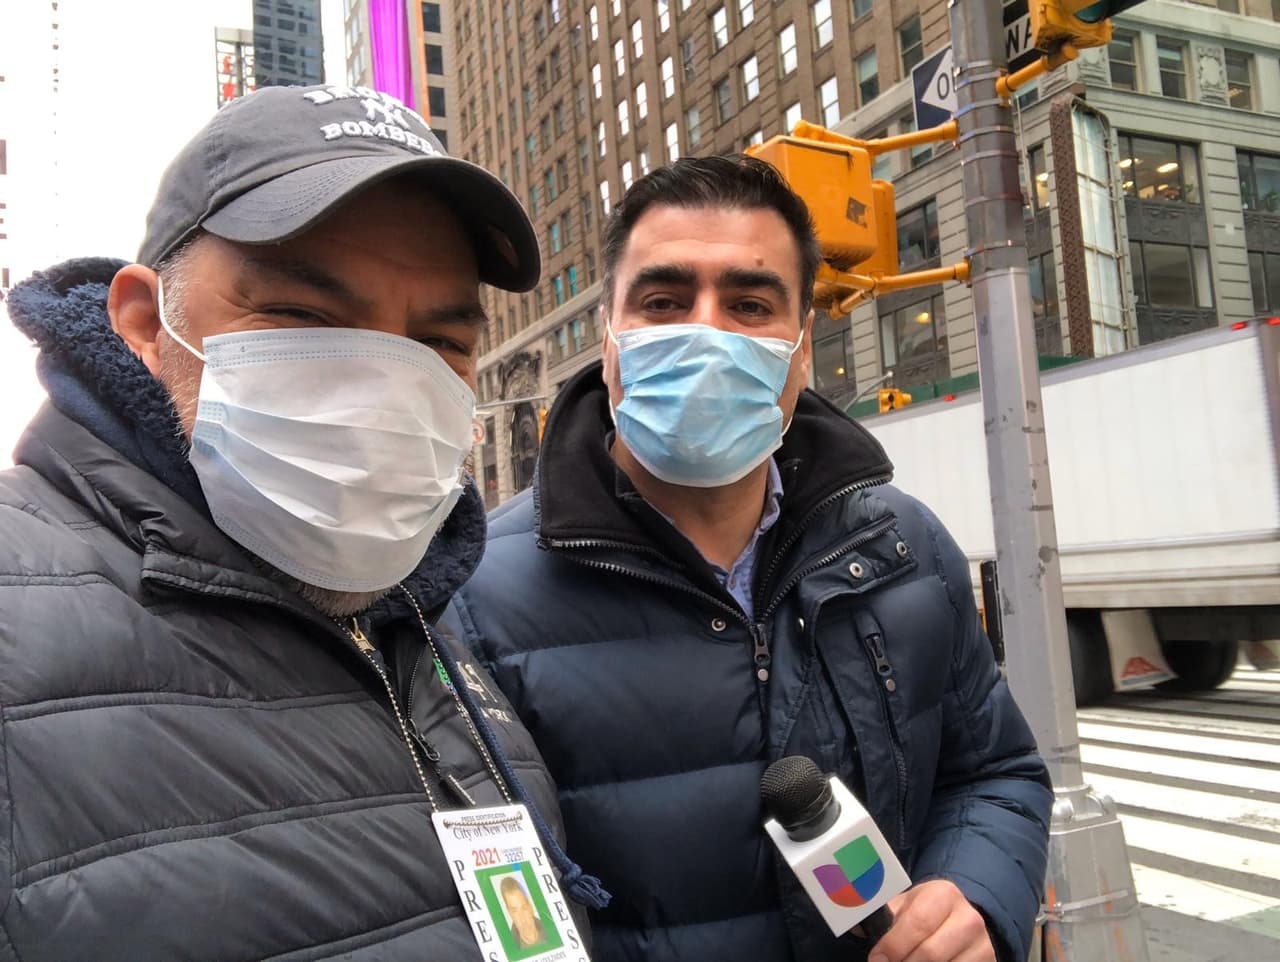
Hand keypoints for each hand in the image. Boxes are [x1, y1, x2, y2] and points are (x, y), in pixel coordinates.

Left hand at [867, 880, 993, 961]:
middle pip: (930, 955)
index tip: (877, 959)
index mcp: (944, 895)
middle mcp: (969, 919)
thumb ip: (883, 915)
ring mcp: (982, 945)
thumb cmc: (926, 913)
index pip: (917, 925)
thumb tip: (855, 926)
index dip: (893, 947)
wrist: (963, 919)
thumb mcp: (906, 906)